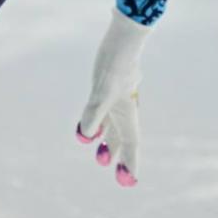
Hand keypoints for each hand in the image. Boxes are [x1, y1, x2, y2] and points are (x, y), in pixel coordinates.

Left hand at [76, 8, 152, 186]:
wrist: (124, 36)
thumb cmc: (115, 63)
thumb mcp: (102, 90)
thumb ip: (94, 113)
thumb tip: (86, 136)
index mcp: (127, 112)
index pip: (130, 144)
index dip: (130, 163)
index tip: (130, 181)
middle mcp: (124, 108)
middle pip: (123, 138)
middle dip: (120, 156)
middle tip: (116, 175)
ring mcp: (117, 97)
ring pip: (115, 126)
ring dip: (110, 142)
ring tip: (101, 156)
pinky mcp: (109, 87)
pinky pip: (107, 112)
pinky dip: (101, 123)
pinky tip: (94, 125)